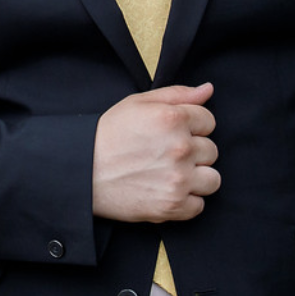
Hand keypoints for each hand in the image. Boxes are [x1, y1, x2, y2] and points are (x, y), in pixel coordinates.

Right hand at [89, 83, 218, 222]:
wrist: (82, 171)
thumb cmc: (108, 135)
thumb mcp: (138, 104)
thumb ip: (177, 94)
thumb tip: (208, 89)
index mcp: (173, 119)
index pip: (209, 121)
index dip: (192, 126)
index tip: (172, 134)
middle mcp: (180, 148)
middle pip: (211, 151)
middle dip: (193, 152)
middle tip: (165, 155)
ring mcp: (178, 179)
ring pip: (212, 179)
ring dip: (196, 178)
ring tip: (170, 175)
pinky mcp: (172, 206)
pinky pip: (199, 205)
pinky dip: (185, 201)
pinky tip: (165, 191)